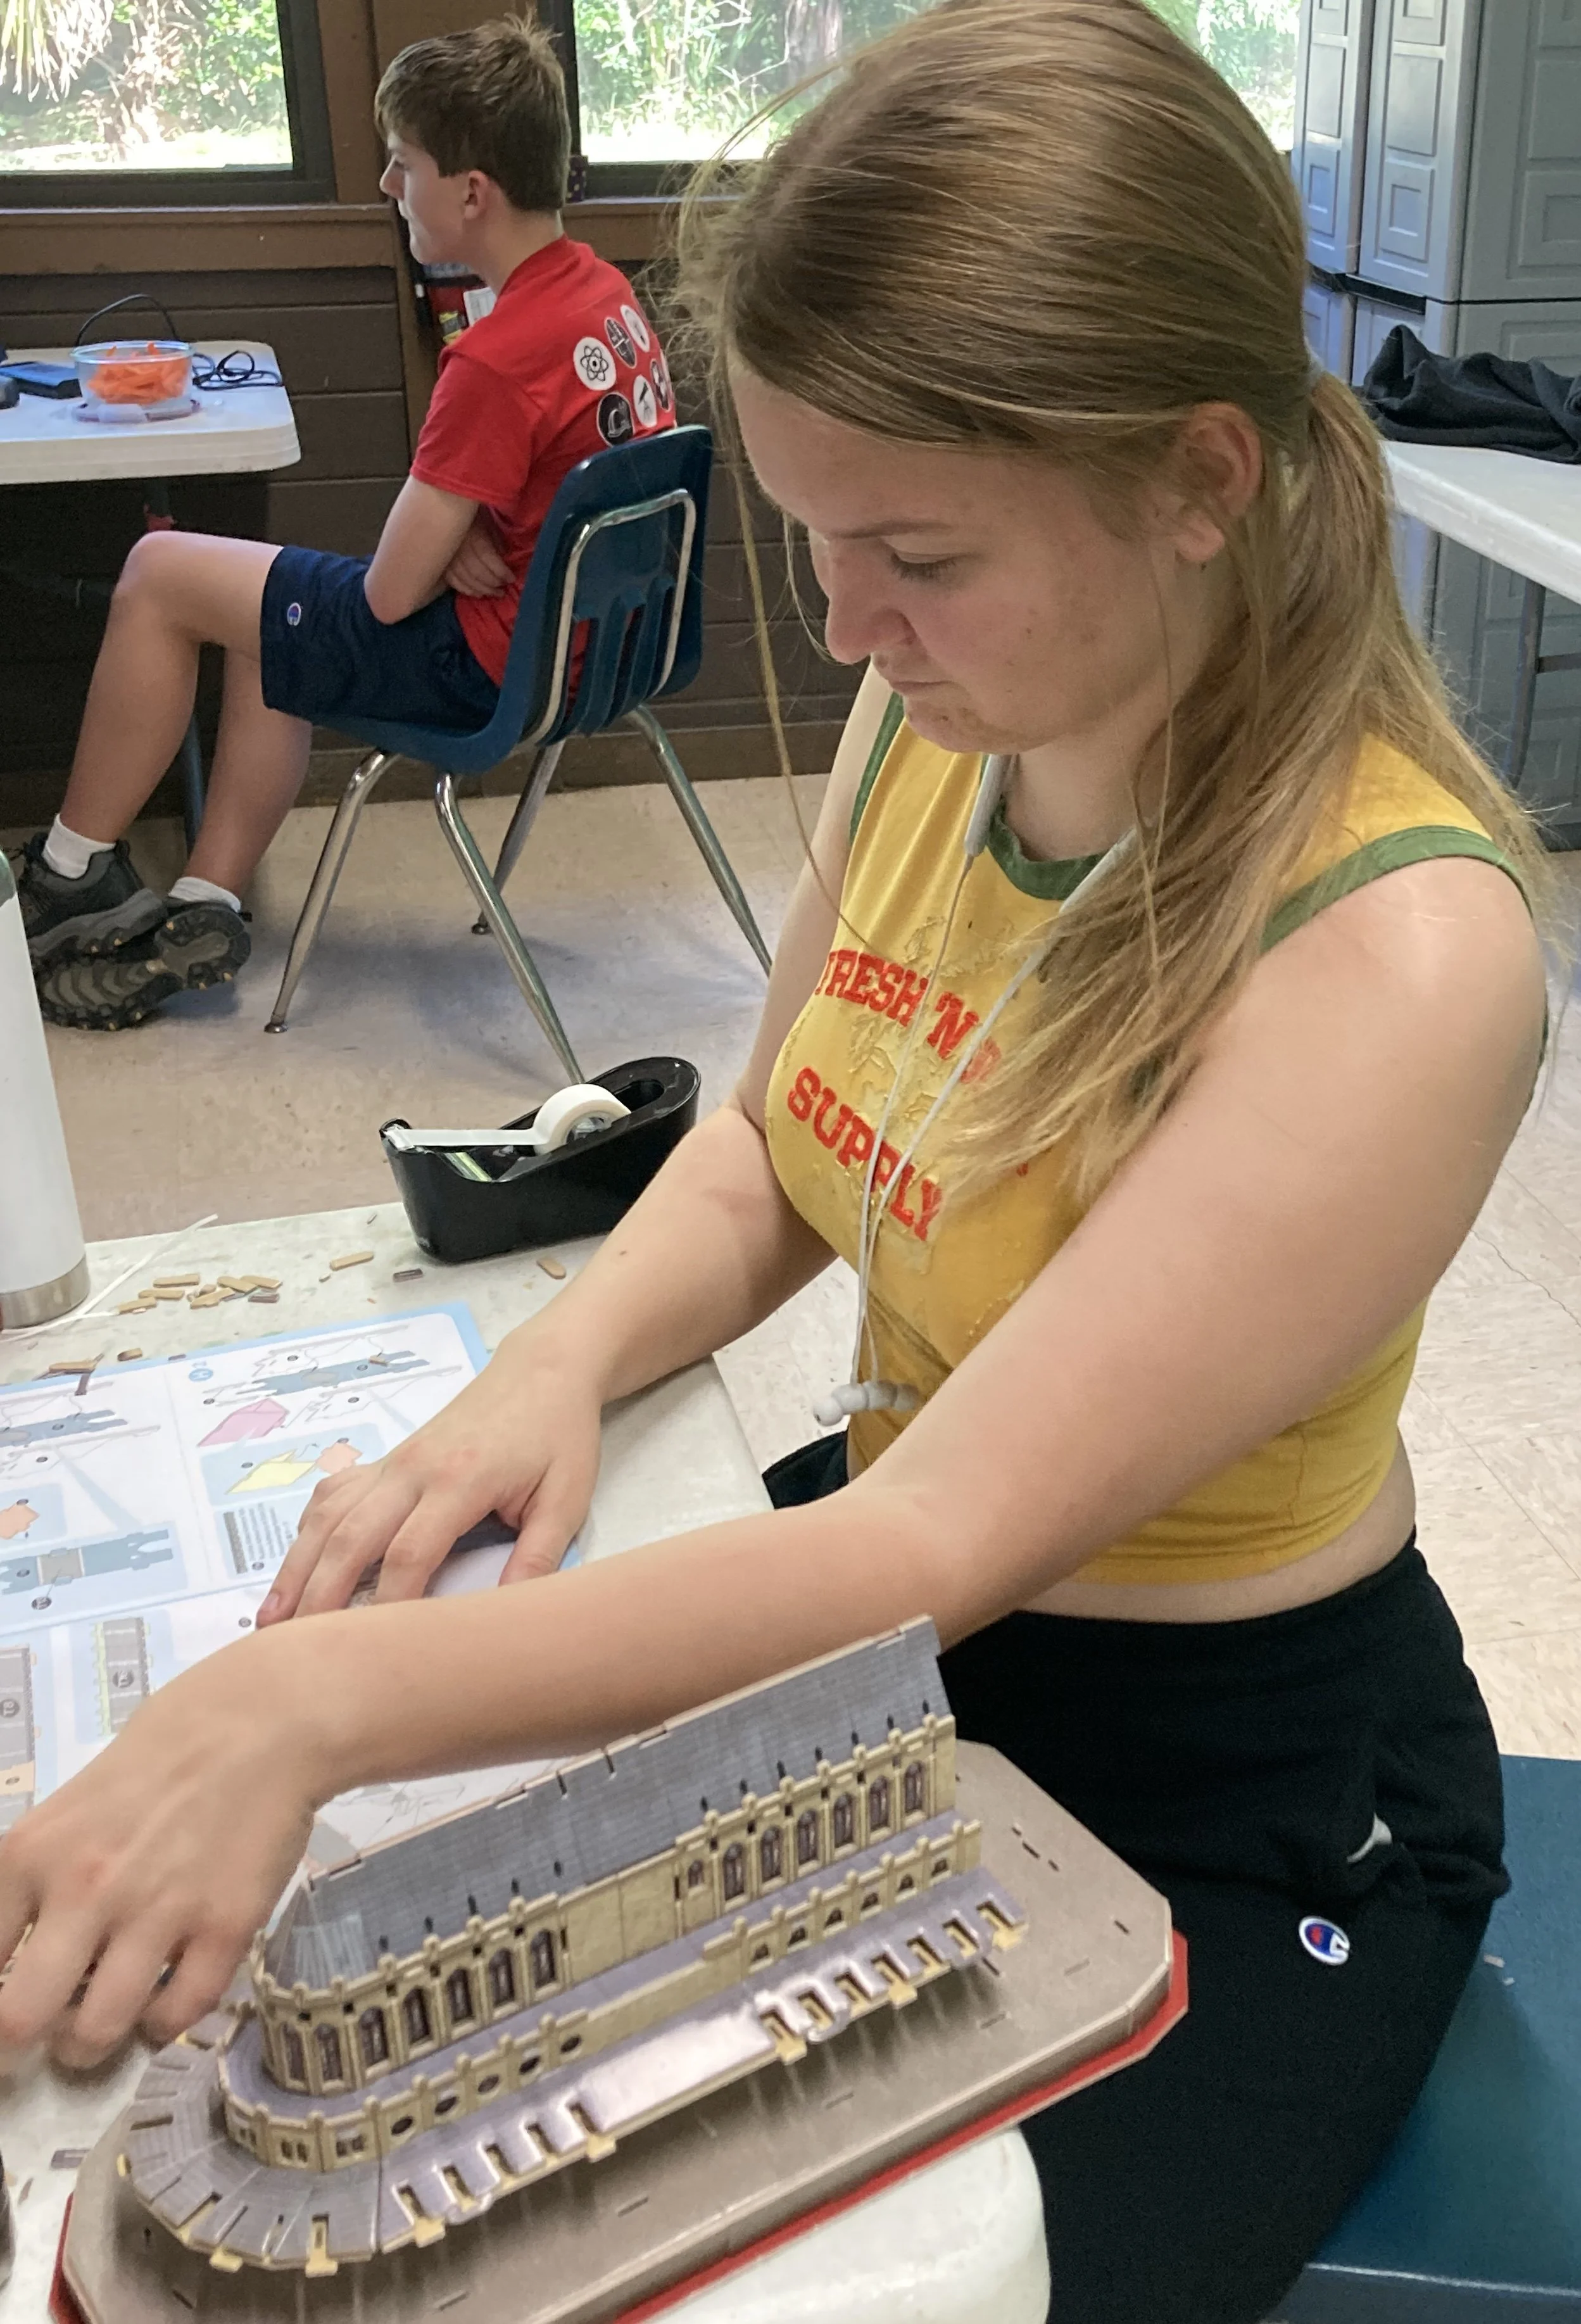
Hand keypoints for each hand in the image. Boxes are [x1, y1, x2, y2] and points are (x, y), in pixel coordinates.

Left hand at [0, 1630, 322, 2065]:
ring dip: (92, 2041)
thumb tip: (16, 1962)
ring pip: (98, 2030)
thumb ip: (33, 1884)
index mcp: (31, 1855)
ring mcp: (157, 1912)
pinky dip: (163, 2023)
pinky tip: (162, 2003)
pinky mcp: (224, 1928)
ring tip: (101, 2025)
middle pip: (21, 2018)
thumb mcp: (65, 1812)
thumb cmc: (158, 1761)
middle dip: (25, 2043)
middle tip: (44, 2032)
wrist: (260, 1724)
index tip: (3, 2009)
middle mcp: (85, 1889)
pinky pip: (179, 2013)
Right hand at [259, 1336, 601, 1621]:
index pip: (410, 1553)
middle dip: (319, 1596)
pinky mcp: (388, 1459)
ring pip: (330, 1517)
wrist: (542, 1371)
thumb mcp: (566, 1499)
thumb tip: (505, 1620)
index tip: (375, 1654)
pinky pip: (335, 1493)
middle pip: (351, 1538)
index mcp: (459, 1479)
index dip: (390, 1607)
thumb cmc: (558, 1436)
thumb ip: (537, 1559)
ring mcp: (394, 1462)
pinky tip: (298, 1563)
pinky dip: (310, 1529)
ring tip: (272, 1619)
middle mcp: (413, 1469)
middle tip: (293, 1651)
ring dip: (298, 1567)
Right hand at [442, 510, 511, 597]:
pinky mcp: (441, 562)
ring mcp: (449, 557)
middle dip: (493, 584)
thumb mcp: (488, 522)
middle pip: (478, 572)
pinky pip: (453, 581)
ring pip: (466, 579)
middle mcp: (460, 548)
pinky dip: (466, 590)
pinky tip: (477, 594)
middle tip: (503, 589)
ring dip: (482, 590)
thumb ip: (496, 540)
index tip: (511, 578)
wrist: (447, 508)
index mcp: (473, 535)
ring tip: (495, 593)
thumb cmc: (472, 514)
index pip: (489, 558)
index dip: (501, 571)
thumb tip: (504, 558)